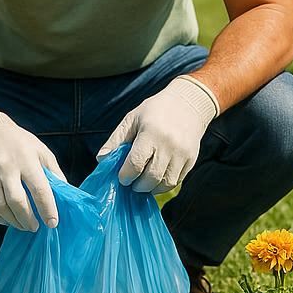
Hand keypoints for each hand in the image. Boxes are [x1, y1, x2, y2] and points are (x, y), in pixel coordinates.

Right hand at [0, 110, 65, 230]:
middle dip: (28, 220)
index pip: (39, 189)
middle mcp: (7, 168)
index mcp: (26, 159)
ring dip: (13, 221)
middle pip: (18, 202)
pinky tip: (6, 220)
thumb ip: (53, 170)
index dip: (47, 209)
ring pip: (1, 207)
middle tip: (35, 227)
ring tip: (23, 225)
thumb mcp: (39, 149)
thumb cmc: (17, 141)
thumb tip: (64, 192)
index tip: (53, 222)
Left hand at [97, 75, 218, 193]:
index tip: (122, 177)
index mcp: (150, 133)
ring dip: (152, 188)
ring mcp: (182, 154)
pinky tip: (157, 178)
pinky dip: (164, 185)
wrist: (188, 104)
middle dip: (138, 186)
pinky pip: (176, 181)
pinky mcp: (192, 160)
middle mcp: (168, 145)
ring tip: (144, 183)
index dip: (126, 175)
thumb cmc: (155, 111)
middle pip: (151, 178)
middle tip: (132, 183)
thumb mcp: (132, 119)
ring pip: (165, 184)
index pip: (136, 163)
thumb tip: (101, 158)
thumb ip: (116, 139)